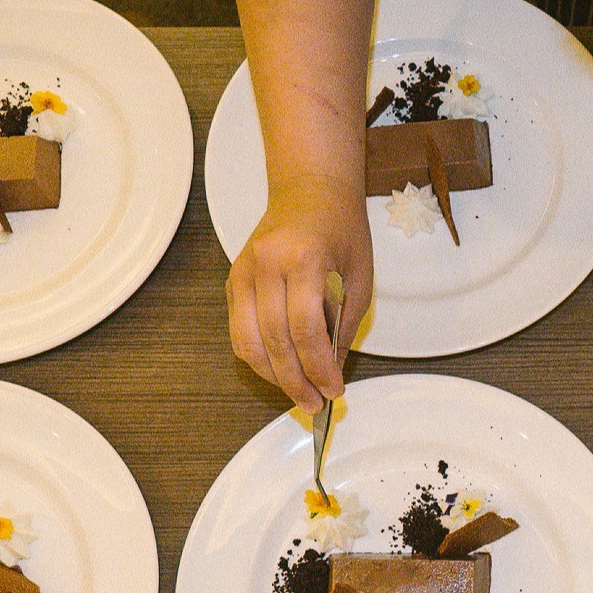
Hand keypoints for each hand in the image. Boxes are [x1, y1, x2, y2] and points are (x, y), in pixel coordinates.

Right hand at [226, 173, 372, 412]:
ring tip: (297, 393)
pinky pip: (237, 329)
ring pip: (246, 340)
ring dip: (272, 374)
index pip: (306, 329)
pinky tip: (279, 369)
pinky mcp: (233, 279)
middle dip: (295, 380)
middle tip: (314, 403)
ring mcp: (243, 271)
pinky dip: (256, 356)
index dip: (319, 367)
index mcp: (303, 260)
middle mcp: (266, 265)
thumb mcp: (360, 276)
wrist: (309, 190)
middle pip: (273, 340)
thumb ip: (343, 324)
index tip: (334, 389)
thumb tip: (331, 370)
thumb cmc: (341, 230)